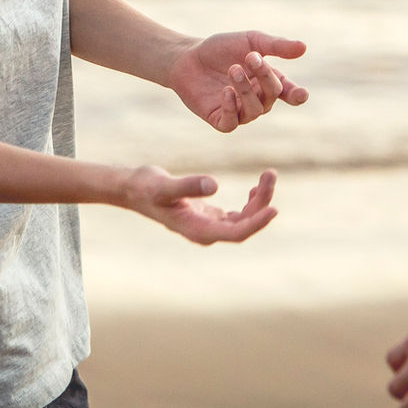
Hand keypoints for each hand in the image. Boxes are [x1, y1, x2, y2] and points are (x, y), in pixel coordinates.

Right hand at [122, 166, 277, 244]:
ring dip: (259, 201)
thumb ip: (188, 186)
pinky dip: (250, 203)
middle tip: (270, 174)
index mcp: (197, 230)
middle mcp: (206, 232)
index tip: (274, 209)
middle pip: (244, 225)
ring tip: (268, 175)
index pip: (236, 232)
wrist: (132, 189)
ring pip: (243, 220)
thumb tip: (215, 185)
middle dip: (262, 203)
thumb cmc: (146, 187)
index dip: (256, 223)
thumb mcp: (164, 185)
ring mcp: (209, 226)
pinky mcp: (209, 217)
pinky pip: (238, 216)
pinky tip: (256, 188)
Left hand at [167, 31, 308, 131]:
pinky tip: (226, 92)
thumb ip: (276, 45)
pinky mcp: (219, 119)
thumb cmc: (221, 48)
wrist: (187, 55)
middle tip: (251, 57)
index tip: (301, 94)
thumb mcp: (250, 41)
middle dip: (264, 77)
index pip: (288, 92)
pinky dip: (231, 109)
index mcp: (268, 82)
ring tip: (233, 69)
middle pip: (271, 97)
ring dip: (246, 90)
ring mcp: (239, 112)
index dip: (296, 95)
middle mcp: (257, 100)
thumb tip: (304, 47)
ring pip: (253, 112)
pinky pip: (231, 123)